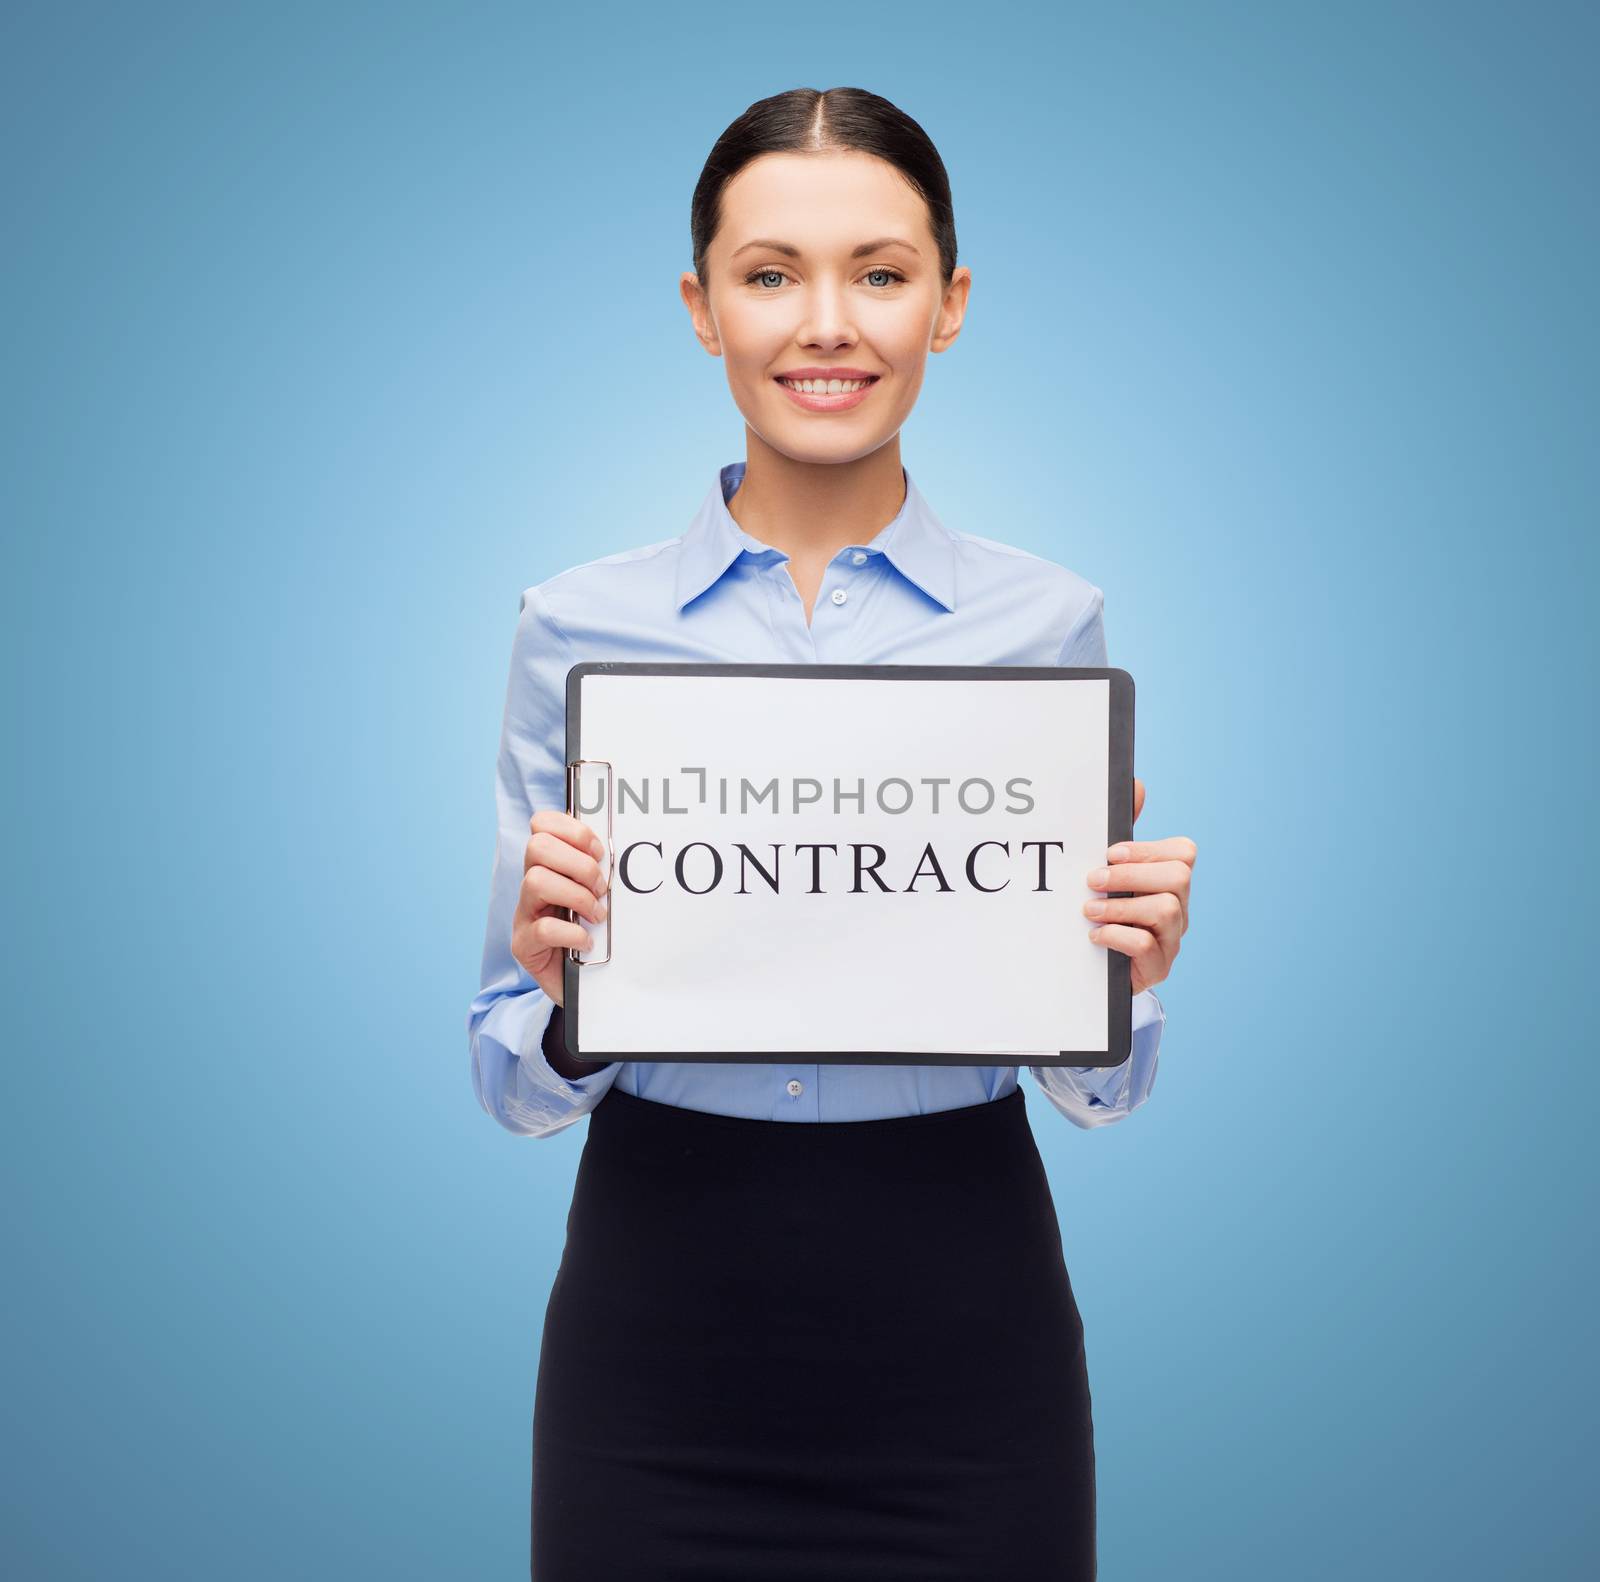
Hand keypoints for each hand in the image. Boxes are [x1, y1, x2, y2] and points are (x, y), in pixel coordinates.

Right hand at [511, 810, 609, 1007]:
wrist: (585, 986)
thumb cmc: (595, 935)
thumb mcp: (599, 897)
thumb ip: (601, 873)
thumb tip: (619, 853)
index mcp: (549, 866)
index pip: (542, 825)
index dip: (572, 831)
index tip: (598, 852)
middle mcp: (531, 886)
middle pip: (537, 847)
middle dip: (578, 864)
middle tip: (600, 888)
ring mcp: (523, 915)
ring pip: (536, 881)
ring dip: (577, 896)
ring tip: (597, 915)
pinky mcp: (524, 946)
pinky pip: (543, 929)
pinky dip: (572, 933)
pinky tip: (587, 941)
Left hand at [1082, 776, 1195, 996]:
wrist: (1098, 969)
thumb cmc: (1108, 913)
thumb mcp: (1113, 874)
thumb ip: (1124, 836)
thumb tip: (1136, 785)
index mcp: (1170, 881)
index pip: (1183, 853)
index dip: (1147, 850)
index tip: (1110, 853)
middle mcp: (1179, 908)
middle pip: (1178, 877)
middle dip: (1131, 875)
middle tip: (1093, 881)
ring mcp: (1172, 939)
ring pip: (1166, 910)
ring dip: (1120, 907)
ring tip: (1089, 910)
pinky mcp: (1158, 966)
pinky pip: (1148, 944)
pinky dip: (1117, 935)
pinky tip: (1095, 935)